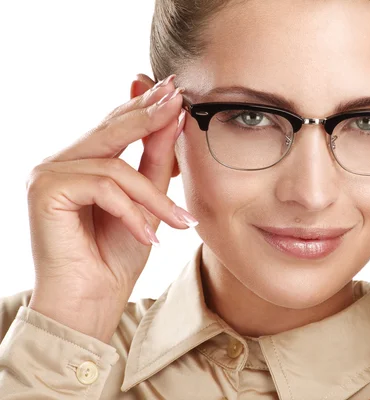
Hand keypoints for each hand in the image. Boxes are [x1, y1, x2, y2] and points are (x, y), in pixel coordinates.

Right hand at [26, 74, 197, 342]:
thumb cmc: (116, 256)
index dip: (145, 107)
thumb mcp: (147, 203)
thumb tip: (171, 116)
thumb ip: (155, 161)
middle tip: (179, 101)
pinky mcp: (45, 191)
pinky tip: (149, 237)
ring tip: (180, 222)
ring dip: (154, 196)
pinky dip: (132, 212)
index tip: (175, 91)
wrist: (91, 302)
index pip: (115, 125)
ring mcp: (48, 174)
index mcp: (81, 161)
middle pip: (111, 131)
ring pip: (115, 166)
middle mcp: (60, 162)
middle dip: (149, 117)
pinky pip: (103, 187)